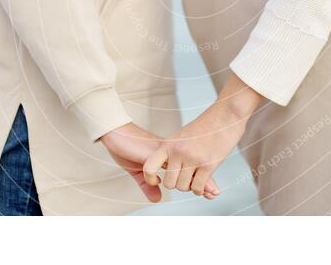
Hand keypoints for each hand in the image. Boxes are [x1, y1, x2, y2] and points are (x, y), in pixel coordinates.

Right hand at [100, 122, 218, 201]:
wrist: (118, 131)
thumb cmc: (129, 148)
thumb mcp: (140, 171)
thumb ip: (149, 185)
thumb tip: (158, 199)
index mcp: (171, 155)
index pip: (191, 168)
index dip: (202, 181)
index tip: (213, 193)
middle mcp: (172, 151)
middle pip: (193, 169)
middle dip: (202, 183)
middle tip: (213, 194)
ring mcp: (165, 150)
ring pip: (187, 166)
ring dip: (192, 182)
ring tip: (201, 190)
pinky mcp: (156, 150)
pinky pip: (170, 165)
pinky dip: (177, 177)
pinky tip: (167, 182)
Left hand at [143, 74, 261, 196]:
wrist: (225, 115)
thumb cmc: (206, 126)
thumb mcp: (182, 135)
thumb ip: (173, 150)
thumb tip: (166, 167)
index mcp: (169, 144)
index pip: (149, 167)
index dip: (150, 178)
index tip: (157, 180)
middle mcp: (178, 151)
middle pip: (169, 183)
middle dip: (177, 184)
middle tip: (185, 178)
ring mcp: (193, 158)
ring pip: (183, 187)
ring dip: (190, 187)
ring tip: (195, 178)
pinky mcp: (208, 164)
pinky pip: (197, 187)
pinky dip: (200, 190)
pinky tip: (203, 184)